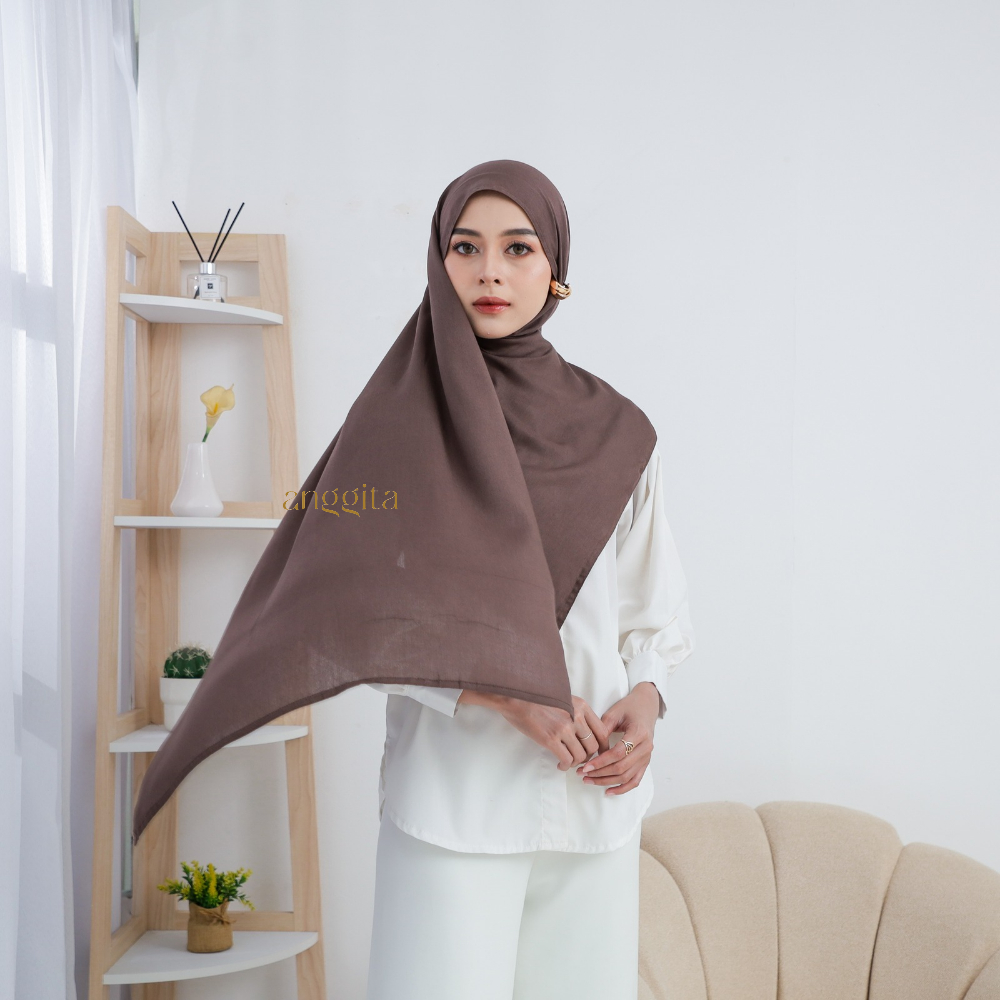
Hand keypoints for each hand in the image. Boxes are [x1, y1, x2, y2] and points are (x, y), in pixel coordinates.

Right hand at [468, 693, 611, 769]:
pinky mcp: (551, 739)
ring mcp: (564, 728)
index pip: (602, 730)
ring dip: (576, 763)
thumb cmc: (537, 698)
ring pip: (581, 755)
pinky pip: (567, 760)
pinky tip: (560, 765)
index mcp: (581, 706)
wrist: (516, 697)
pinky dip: (565, 766)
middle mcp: (576, 717)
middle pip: (593, 745)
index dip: (603, 746)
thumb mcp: (563, 699)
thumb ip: (576, 712)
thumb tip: (584, 730)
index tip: (598, 752)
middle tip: (580, 759)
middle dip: (589, 757)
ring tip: (568, 763)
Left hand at [575, 682, 659, 795]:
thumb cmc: (629, 707)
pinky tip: (608, 791)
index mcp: (639, 733)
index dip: (600, 762)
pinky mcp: (645, 762)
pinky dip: (622, 789)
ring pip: (627, 777)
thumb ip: (603, 728)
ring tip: (588, 780)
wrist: (646, 706)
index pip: (618, 753)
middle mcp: (645, 747)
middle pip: (622, 767)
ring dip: (607, 782)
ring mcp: (647, 757)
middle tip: (582, 774)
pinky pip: (635, 781)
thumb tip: (589, 746)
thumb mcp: (614, 712)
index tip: (585, 766)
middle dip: (600, 773)